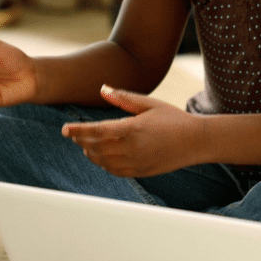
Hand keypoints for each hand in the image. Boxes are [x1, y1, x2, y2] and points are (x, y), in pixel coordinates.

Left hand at [61, 86, 206, 176]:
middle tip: (74, 136)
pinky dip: (104, 164)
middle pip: (95, 147)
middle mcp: (131, 148)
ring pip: (103, 161)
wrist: (195, 141)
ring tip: (86, 146)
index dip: (77, 130)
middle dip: (81, 141)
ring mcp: (136, 162)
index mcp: (132, 128)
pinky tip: (102, 157)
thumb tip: (103, 89)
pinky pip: (115, 171)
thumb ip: (124, 98)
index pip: (96, 131)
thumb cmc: (173, 119)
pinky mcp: (141, 171)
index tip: (65, 129)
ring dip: (91, 153)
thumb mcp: (149, 103)